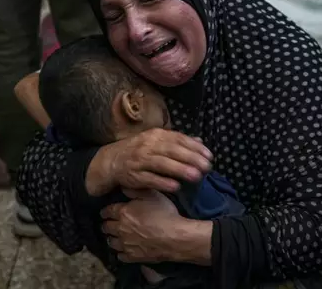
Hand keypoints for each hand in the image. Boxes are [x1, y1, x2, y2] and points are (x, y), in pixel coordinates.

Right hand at [86, 128, 212, 195]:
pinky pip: (149, 179)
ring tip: (196, 177)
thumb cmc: (140, 151)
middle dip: (191, 159)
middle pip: (172, 151)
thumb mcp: (157, 141)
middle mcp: (148, 145)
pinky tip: (176, 187)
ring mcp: (140, 160)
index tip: (209, 156)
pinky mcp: (133, 175)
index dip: (195, 147)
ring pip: (162, 164)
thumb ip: (178, 142)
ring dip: (180, 170)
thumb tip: (200, 141)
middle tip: (207, 167)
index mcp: (156, 135)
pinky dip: (162, 182)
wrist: (111, 160)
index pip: (179, 139)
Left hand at [102, 189, 183, 262]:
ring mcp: (125, 244)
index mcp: (123, 212)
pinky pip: (120, 256)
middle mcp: (120, 229)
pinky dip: (121, 252)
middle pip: (106, 227)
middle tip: (109, 224)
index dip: (105, 211)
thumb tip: (122, 187)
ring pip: (111, 242)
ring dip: (112, 238)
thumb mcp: (152, 195)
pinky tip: (125, 250)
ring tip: (116, 237)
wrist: (174, 237)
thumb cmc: (164, 213)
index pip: (107, 211)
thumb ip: (136, 191)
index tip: (106, 212)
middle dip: (107, 225)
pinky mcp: (132, 256)